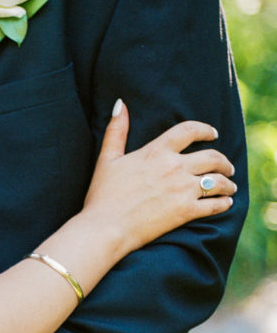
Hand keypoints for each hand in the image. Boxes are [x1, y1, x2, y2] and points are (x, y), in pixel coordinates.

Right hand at [84, 100, 236, 256]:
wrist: (105, 228)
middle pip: (212, 157)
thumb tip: (119, 104)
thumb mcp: (107, 159)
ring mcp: (182, 190)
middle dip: (224, 161)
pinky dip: (224, 203)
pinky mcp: (186, 212)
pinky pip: (215, 204)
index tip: (213, 134)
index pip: (189, 131)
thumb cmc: (103, 195)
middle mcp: (174, 167)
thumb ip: (116, 130)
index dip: (205, 130)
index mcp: (156, 152)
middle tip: (227, 166)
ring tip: (230, 186)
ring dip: (228, 182)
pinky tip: (226, 203)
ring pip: (218, 181)